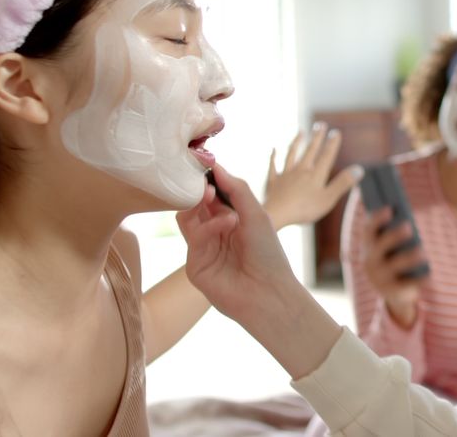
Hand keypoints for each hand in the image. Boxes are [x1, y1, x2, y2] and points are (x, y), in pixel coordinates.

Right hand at [177, 164, 294, 322]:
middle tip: (205, 180)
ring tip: (213, 195)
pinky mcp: (195, 266)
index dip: (207, 180)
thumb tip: (217, 165)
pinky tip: (228, 223)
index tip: (204, 162)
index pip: (210, 195)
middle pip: (193, 204)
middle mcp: (213, 234)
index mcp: (229, 221)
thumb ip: (237, 189)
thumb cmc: (268, 254)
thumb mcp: (257, 214)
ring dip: (199, 203)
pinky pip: (194, 237)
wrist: (269, 293)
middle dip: (198, 189)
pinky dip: (210, 226)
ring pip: (186, 218)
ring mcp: (202, 250)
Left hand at [263, 123, 362, 228]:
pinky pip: (273, 166)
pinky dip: (273, 157)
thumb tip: (360, 169)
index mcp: (316, 175)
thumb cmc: (304, 209)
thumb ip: (343, 183)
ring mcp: (285, 175)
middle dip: (316, 137)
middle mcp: (301, 170)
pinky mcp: (273, 182)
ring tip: (300, 132)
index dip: (332, 144)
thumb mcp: (329, 198)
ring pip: (291, 154)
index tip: (336, 132)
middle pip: (310, 151)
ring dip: (296, 142)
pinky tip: (274, 150)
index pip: (326, 156)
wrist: (277, 214)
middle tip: (320, 125)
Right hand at [361, 207, 427, 328]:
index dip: (377, 218)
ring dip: (410, 257)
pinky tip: (430, 276)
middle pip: (380, 245)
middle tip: (409, 227)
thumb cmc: (394, 259)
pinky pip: (406, 284)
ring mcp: (379, 277)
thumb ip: (395, 233)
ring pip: (395, 265)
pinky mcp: (391, 290)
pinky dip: (419, 280)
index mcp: (368, 246)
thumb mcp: (390, 247)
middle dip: (394, 236)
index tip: (390, 209)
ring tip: (423, 252)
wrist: (390, 292)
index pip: (368, 229)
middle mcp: (370, 261)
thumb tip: (410, 219)